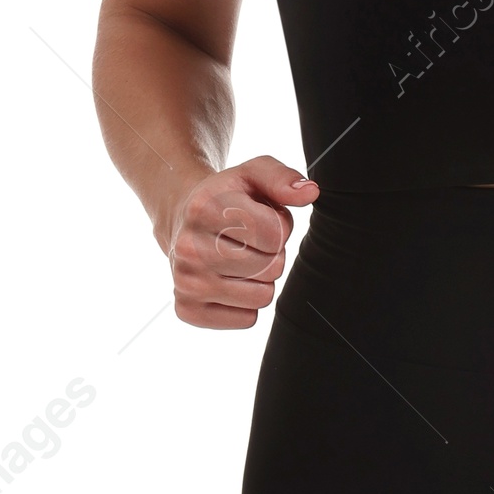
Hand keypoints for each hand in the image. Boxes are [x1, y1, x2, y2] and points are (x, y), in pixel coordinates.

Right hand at [166, 154, 316, 329]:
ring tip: (241, 258)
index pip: (276, 235)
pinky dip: (247, 303)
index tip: (263, 219)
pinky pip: (247, 319)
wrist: (182, 219)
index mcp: (204, 208)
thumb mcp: (253, 174)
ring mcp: (185, 282)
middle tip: (251, 241)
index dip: (280, 227)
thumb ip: (283, 178)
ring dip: (261, 279)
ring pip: (262, 296)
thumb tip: (310, 192)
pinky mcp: (187, 310)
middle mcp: (188, 247)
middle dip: (272, 254)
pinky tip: (229, 279)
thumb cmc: (226, 198)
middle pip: (272, 268)